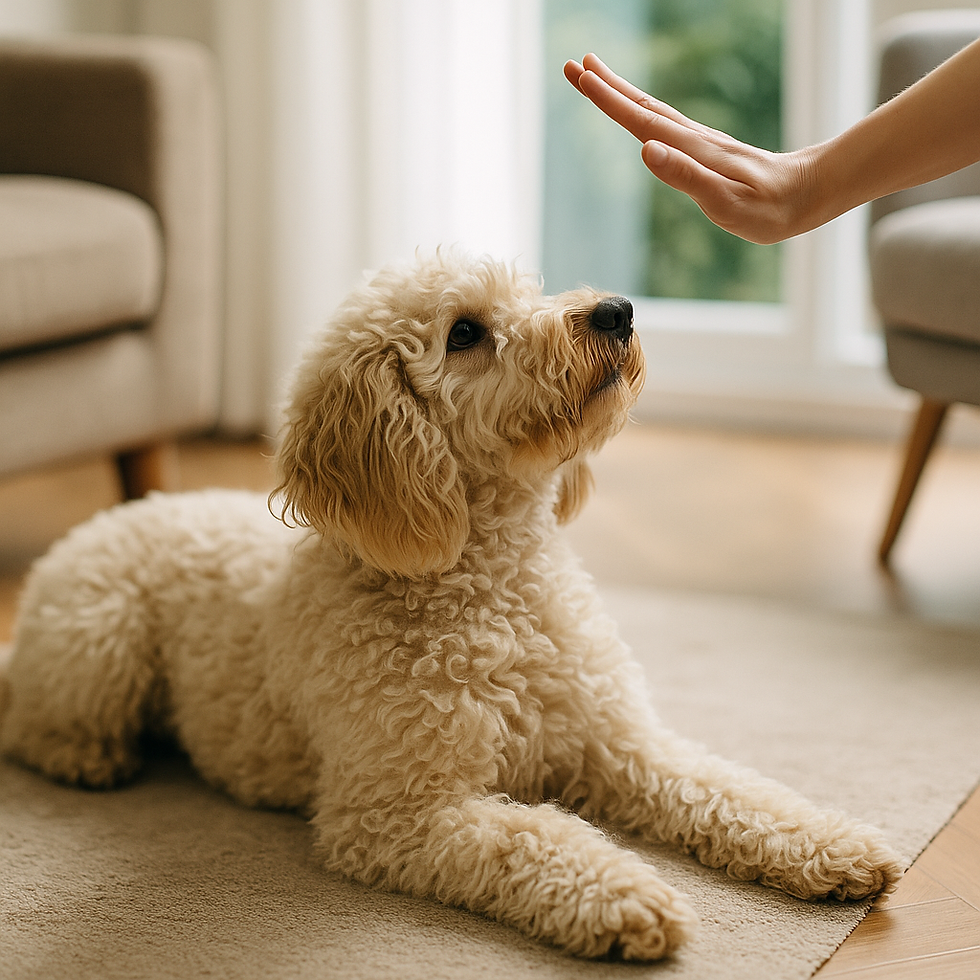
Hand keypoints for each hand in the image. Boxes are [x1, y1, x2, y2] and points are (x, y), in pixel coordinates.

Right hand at [563, 54, 815, 243]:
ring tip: (595, 76)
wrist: (808, 194)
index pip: (640, 121)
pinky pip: (664, 124)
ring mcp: (699, 143)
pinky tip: (638, 113)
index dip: (608, 100)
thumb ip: (685, 176)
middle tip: (573, 64)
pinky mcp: (706, 151)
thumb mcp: (725, 203)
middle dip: (606, 86)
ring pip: (651, 111)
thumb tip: (645, 150)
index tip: (581, 76)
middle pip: (641, 107)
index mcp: (691, 150)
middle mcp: (692, 139)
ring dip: (621, 94)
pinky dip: (642, 112)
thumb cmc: (768, 209)